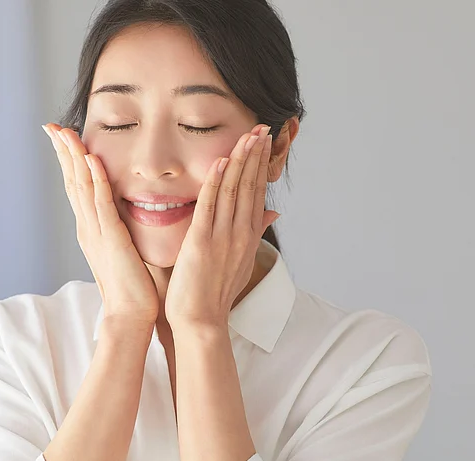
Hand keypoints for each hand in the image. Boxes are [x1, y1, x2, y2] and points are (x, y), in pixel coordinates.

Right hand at [42, 123, 159, 326]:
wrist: (130, 314)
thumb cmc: (131, 286)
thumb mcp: (122, 249)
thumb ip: (119, 229)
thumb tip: (124, 212)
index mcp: (91, 229)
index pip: (77, 187)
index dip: (68, 161)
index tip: (61, 137)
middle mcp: (88, 227)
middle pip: (72, 182)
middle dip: (62, 152)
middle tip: (51, 126)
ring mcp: (97, 232)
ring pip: (82, 187)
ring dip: (73, 158)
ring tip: (66, 133)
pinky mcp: (111, 238)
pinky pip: (102, 203)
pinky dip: (95, 180)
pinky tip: (91, 160)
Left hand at [165, 124, 280, 328]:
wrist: (201, 320)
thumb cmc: (215, 293)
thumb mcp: (242, 261)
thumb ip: (255, 233)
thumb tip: (273, 213)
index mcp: (248, 236)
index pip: (257, 192)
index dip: (261, 165)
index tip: (265, 141)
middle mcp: (240, 233)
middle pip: (250, 186)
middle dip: (256, 155)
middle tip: (263, 127)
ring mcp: (222, 237)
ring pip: (233, 190)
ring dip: (241, 161)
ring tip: (249, 135)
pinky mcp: (202, 242)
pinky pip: (210, 206)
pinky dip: (216, 182)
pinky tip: (222, 161)